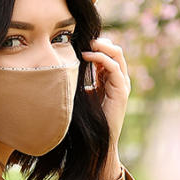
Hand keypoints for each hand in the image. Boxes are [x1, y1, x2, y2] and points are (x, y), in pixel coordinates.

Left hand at [82, 37, 129, 179]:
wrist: (95, 143)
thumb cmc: (84, 121)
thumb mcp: (78, 94)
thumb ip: (76, 80)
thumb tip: (58, 66)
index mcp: (110, 79)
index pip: (107, 53)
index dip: (96, 44)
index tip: (78, 40)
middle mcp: (119, 80)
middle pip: (114, 50)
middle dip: (100, 41)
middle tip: (83, 37)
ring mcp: (122, 85)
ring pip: (117, 54)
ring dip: (101, 46)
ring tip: (85, 43)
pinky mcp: (121, 92)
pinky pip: (113, 67)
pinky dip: (100, 58)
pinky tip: (86, 56)